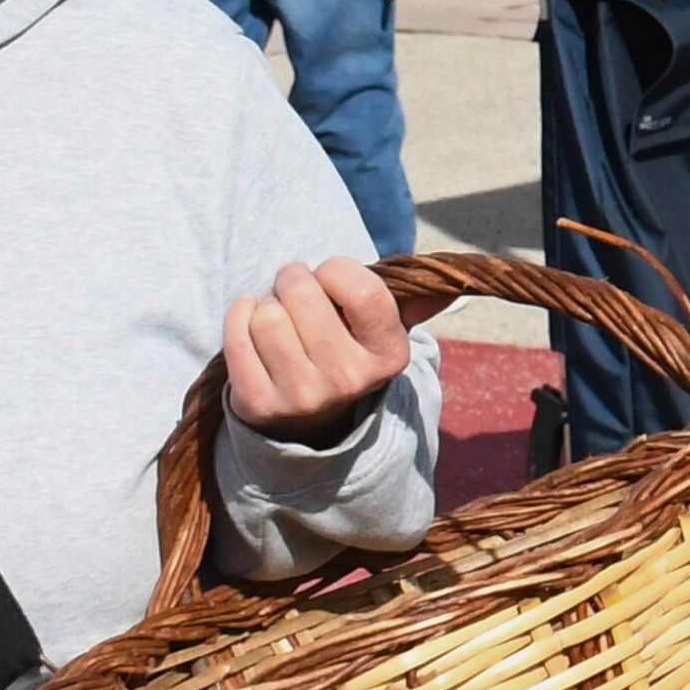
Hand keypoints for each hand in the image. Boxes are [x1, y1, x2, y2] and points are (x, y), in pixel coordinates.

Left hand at [225, 255, 411, 443]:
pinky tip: (253, 323)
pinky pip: (236, 336)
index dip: (337, 269)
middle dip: (293, 280)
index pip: (362, 288)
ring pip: (266, 315)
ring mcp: (302, 397)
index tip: (332, 276)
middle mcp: (349, 380)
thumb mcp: (384, 332)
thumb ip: (415, 303)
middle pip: (301, 292)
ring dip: (265, 303)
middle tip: (297, 292)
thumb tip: (453, 285)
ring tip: (278, 315)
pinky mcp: (258, 405)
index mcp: (388, 355)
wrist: (308, 420)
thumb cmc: (346, 352)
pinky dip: (239, 317)